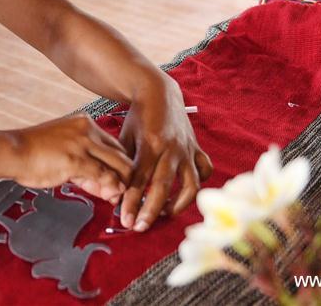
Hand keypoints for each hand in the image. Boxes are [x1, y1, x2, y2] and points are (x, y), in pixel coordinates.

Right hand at [9, 114, 133, 201]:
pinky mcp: (76, 159)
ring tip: (116, 197)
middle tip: (121, 192)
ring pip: (117, 164)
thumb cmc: (32, 153)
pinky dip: (110, 187)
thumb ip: (84, 165)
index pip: (113, 144)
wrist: (12, 151)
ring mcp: (82, 143)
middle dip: (125, 175)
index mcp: (83, 122)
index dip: (118, 165)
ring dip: (121, 183)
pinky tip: (109, 195)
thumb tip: (101, 183)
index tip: (116, 179)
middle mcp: (87, 129)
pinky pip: (103, 175)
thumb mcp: (63, 151)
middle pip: (120, 153)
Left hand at [118, 76, 212, 231]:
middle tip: (139, 227)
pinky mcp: (197, 148)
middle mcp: (171, 148)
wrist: (159, 93)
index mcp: (150, 143)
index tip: (125, 220)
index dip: (131, 201)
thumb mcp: (125, 137)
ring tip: (163, 214)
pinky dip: (198, 183)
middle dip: (151, 210)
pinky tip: (184, 193)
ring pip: (190, 184)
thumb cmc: (138, 117)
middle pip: (163, 186)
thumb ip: (123, 165)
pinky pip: (205, 170)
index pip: (140, 179)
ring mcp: (187, 149)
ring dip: (178, 204)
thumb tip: (116, 195)